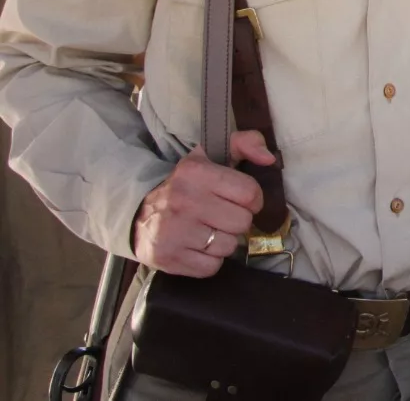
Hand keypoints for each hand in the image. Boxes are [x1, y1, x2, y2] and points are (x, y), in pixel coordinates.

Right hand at [132, 131, 273, 276]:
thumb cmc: (187, 184)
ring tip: (208, 231)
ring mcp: (173, 231)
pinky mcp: (168, 257)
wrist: (139, 213)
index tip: (240, 200)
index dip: (253, 199)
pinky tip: (198, 246)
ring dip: (224, 241)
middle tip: (221, 216)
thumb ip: (246, 143)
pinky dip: (210, 260)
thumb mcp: (212, 154)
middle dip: (237, 220)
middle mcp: (183, 201)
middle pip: (242, 222)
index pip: (250, 193)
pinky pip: (211, 267)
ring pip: (229, 246)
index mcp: (195, 172)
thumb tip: (269, 159)